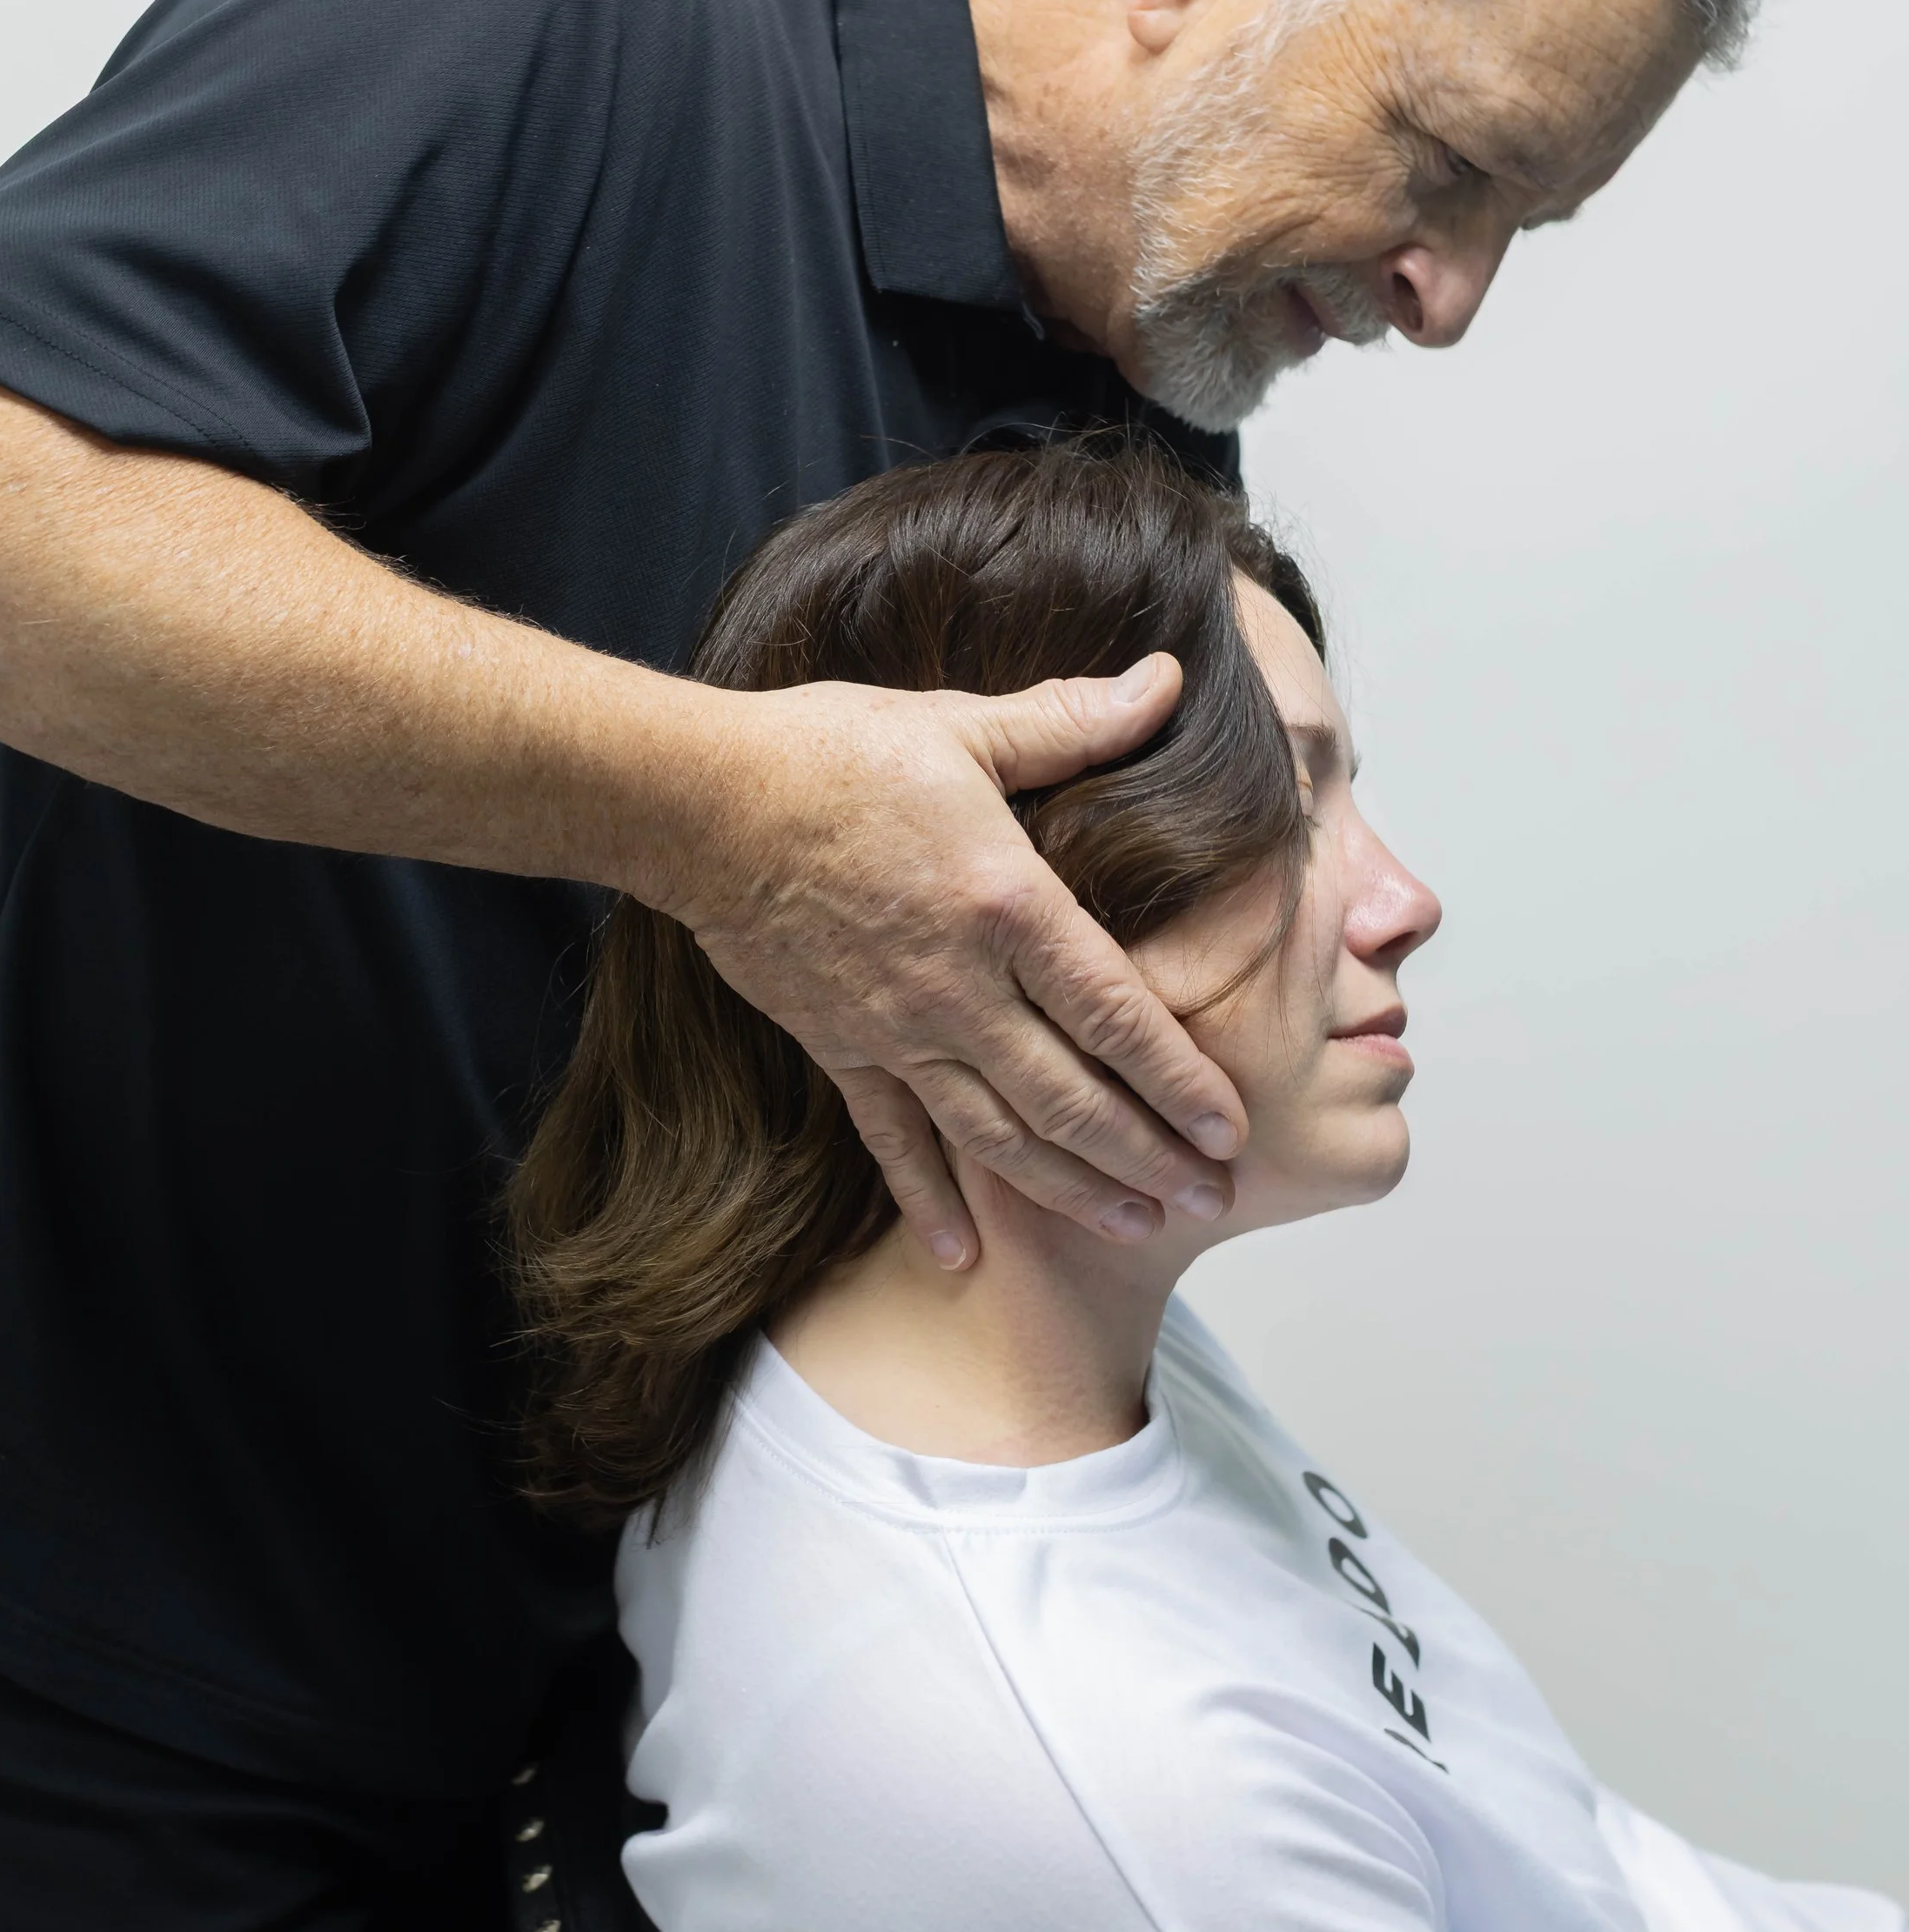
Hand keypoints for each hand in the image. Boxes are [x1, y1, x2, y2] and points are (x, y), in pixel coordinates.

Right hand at [663, 656, 1245, 1268]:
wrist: (702, 802)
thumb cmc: (833, 753)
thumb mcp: (963, 724)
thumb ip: (1071, 719)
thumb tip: (1166, 678)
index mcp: (1007, 905)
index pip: (1115, 1012)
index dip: (1178, 1079)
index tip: (1230, 1129)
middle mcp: (959, 986)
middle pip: (1072, 1095)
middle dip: (1148, 1154)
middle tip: (1210, 1198)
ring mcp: (896, 1028)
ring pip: (998, 1133)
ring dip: (1070, 1186)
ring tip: (1134, 1224)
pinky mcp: (839, 1045)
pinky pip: (892, 1138)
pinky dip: (927, 1197)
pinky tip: (961, 1253)